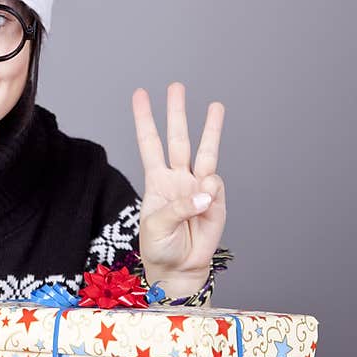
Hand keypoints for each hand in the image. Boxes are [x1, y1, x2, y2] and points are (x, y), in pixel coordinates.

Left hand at [131, 82, 226, 296]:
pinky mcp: (215, 202)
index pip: (149, 142)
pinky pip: (214, 187)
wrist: (178, 269)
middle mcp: (177, 177)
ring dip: (210, 128)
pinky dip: (209, 192)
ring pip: (205, 151)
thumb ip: (178, 208)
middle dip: (176, 112)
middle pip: (177, 138)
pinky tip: (204, 202)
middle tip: (176, 86)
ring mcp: (197, 187)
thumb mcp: (156, 226)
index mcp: (156, 179)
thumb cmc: (160, 247)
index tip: (140, 94)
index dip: (144, 118)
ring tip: (216, 105)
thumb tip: (205, 192)